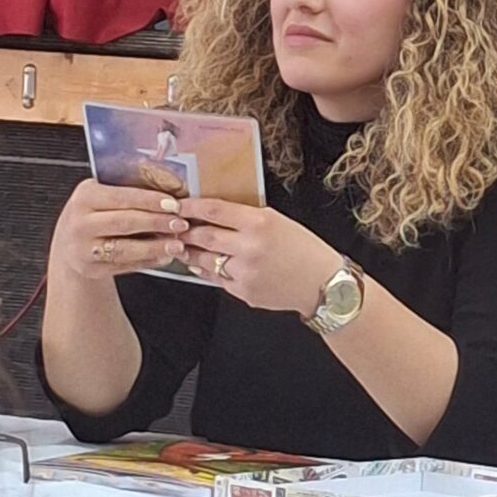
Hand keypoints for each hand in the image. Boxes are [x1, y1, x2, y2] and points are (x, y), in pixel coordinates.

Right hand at [49, 179, 189, 279]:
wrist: (69, 242)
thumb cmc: (94, 213)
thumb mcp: (102, 195)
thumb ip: (128, 191)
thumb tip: (170, 188)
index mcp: (84, 197)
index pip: (122, 197)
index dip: (150, 201)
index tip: (174, 204)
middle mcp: (80, 224)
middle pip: (125, 222)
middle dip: (157, 223)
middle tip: (181, 223)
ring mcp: (83, 249)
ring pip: (125, 249)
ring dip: (155, 247)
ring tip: (176, 244)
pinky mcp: (91, 270)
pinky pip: (124, 266)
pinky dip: (147, 261)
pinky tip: (164, 256)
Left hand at [177, 198, 339, 313]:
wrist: (322, 283)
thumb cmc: (304, 249)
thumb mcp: (278, 221)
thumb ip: (247, 217)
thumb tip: (215, 214)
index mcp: (260, 222)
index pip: (214, 210)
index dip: (191, 206)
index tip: (179, 204)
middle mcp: (250, 247)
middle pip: (203, 235)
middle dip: (184, 231)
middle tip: (174, 227)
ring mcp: (245, 272)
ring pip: (204, 260)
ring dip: (191, 252)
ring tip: (185, 246)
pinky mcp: (243, 292)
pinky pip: (217, 279)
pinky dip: (208, 270)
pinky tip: (205, 264)